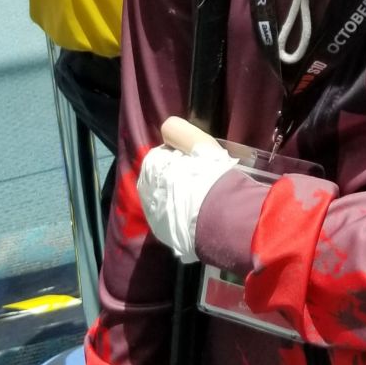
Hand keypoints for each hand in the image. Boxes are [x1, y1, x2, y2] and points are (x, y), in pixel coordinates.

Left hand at [136, 120, 237, 261]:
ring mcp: (153, 216)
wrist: (219, 216)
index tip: (198, 162)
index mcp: (151, 167)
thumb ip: (179, 131)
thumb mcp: (197, 142)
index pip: (164, 156)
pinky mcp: (164, 236)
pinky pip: (172, 221)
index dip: (182, 158)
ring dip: (179, 200)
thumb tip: (169, 128)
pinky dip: (183, 218)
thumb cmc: (209, 175)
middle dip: (178, 179)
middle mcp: (146, 191)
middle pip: (163, 180)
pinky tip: (200, 217)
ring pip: (167, 202)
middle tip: (202, 181)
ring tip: (203, 201)